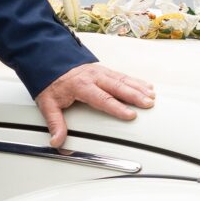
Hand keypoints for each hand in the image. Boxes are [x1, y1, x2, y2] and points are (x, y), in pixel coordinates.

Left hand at [34, 62, 155, 148]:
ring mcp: (100, 72)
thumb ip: (55, 123)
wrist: (48, 59)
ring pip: (123, 79)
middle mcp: (94, 77)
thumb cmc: (50, 81)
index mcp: (81, 85)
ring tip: (152, 96)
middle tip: (149, 103)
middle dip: (135, 95)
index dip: (117, 107)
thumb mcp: (47, 103)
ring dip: (139, 87)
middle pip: (118, 87)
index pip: (102, 98)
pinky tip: (147, 86)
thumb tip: (57, 141)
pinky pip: (123, 75)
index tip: (130, 114)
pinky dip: (136, 81)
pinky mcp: (104, 70)